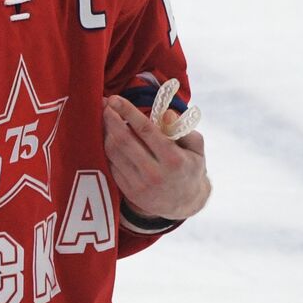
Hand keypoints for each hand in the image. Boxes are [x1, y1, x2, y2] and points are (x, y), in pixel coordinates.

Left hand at [103, 95, 209, 220]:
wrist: (183, 204)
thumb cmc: (189, 168)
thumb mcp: (196, 149)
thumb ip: (183, 129)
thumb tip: (166, 113)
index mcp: (173, 159)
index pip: (146, 130)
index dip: (128, 112)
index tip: (116, 99)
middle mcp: (154, 173)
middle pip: (124, 141)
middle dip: (111, 119)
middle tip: (105, 104)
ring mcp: (139, 184)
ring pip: (114, 152)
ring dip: (106, 131)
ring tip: (106, 117)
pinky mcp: (128, 191)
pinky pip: (111, 165)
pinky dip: (107, 148)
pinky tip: (108, 135)